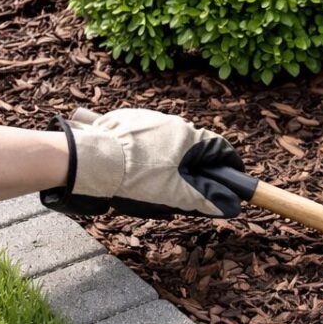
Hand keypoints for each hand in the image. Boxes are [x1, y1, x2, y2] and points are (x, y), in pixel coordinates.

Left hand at [41, 108, 244, 218]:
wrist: (92, 162)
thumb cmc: (136, 178)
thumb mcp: (173, 194)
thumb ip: (204, 199)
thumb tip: (230, 205)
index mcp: (187, 136)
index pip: (219, 148)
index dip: (228, 165)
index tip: (231, 179)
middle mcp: (170, 121)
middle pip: (193, 144)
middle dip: (195, 164)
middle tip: (187, 186)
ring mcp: (147, 118)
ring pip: (167, 139)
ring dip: (169, 156)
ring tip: (154, 179)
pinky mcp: (126, 119)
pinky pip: (144, 135)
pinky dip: (145, 149)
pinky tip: (134, 166)